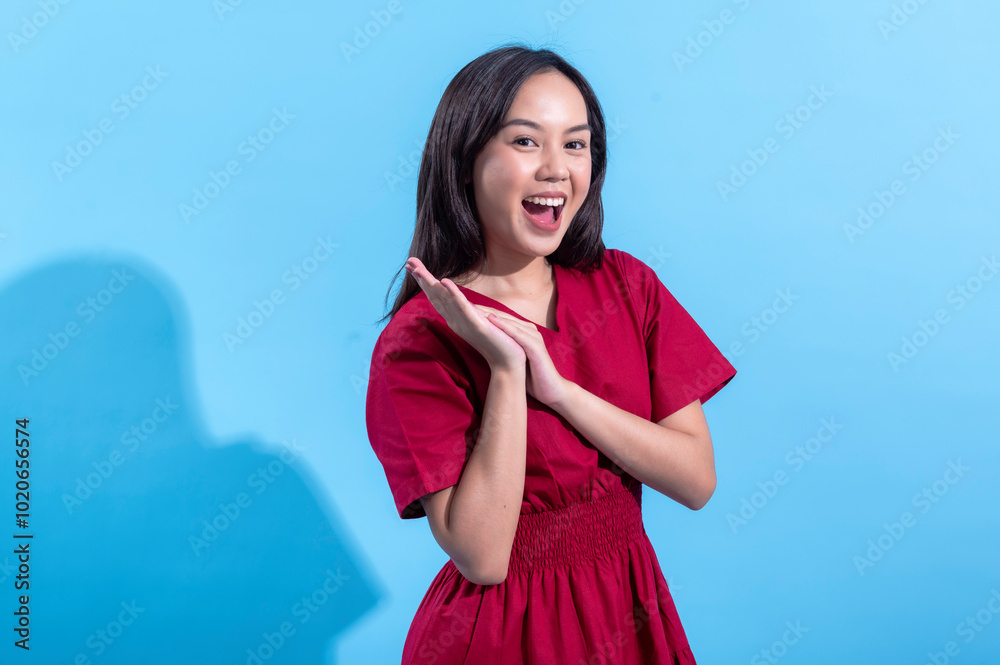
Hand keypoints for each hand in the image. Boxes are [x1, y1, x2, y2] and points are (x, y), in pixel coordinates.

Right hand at [405, 257, 525, 370]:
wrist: (508, 363)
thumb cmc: (496, 343)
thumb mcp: (479, 322)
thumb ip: (469, 312)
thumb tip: (462, 301)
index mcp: (456, 319)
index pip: (437, 297)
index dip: (425, 282)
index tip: (413, 267)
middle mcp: (456, 321)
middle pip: (435, 296)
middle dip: (422, 278)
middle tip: (409, 262)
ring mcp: (464, 323)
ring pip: (444, 299)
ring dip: (431, 283)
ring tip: (418, 269)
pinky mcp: (476, 325)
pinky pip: (462, 307)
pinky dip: (453, 293)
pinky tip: (444, 281)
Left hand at [471, 306, 570, 408]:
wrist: (551, 391)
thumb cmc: (531, 376)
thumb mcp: (513, 358)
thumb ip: (501, 348)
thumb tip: (482, 345)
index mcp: (522, 331)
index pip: (498, 318)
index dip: (481, 313)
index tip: (461, 308)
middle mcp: (528, 330)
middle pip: (502, 316)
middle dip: (482, 309)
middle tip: (462, 302)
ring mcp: (533, 336)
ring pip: (509, 321)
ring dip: (490, 314)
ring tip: (472, 308)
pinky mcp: (536, 346)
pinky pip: (518, 333)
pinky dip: (505, 326)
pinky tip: (491, 321)